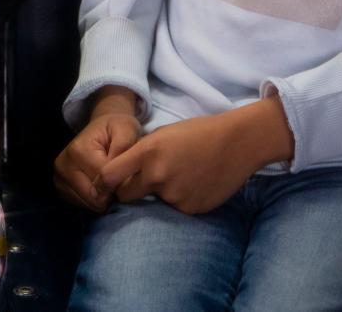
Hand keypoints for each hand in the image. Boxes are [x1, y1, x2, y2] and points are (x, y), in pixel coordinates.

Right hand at [53, 89, 141, 211]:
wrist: (102, 127)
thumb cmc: (116, 128)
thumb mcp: (127, 130)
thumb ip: (124, 150)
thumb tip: (117, 179)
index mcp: (78, 150)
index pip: (104, 180)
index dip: (121, 181)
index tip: (129, 172)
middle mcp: (63, 166)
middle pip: (94, 196)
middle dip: (112, 192)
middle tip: (120, 177)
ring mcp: (59, 179)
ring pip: (90, 203)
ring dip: (104, 197)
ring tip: (111, 179)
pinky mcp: (61, 189)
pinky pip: (84, 205)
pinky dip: (96, 199)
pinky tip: (101, 185)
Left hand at [95, 98, 293, 216]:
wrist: (238, 143)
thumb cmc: (201, 132)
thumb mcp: (166, 132)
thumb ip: (144, 151)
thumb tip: (125, 170)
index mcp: (149, 151)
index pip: (110, 175)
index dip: (103, 182)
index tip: (103, 185)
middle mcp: (157, 175)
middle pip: (126, 195)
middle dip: (129, 191)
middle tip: (143, 182)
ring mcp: (174, 195)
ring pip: (154, 202)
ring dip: (161, 193)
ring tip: (183, 176)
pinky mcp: (189, 209)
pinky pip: (175, 208)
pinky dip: (180, 199)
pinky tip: (196, 184)